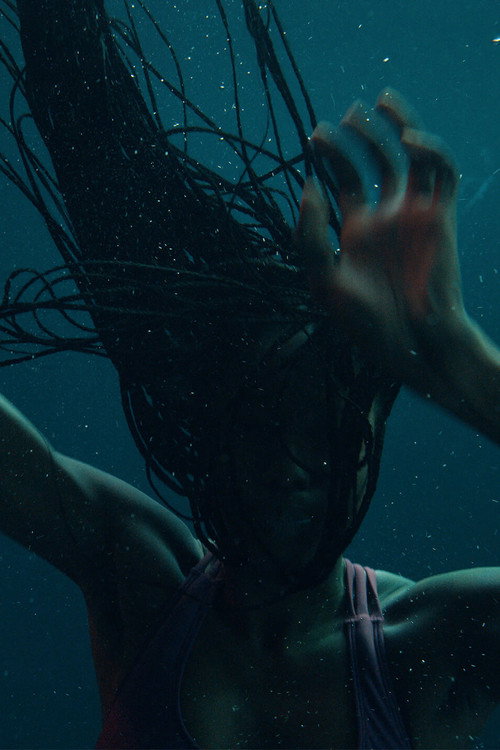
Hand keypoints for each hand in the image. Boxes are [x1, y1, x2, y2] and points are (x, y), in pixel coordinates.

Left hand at [297, 88, 465, 393]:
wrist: (409, 343)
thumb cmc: (365, 322)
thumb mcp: (324, 281)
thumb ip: (311, 237)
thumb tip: (307, 188)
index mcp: (357, 228)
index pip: (344, 178)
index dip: (330, 154)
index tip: (315, 136)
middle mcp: (386, 215)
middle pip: (375, 161)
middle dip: (359, 136)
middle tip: (342, 119)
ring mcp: (415, 213)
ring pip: (411, 158)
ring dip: (398, 127)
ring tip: (378, 104)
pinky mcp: (442, 217)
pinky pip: (442, 175)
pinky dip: (431, 152)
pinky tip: (408, 141)